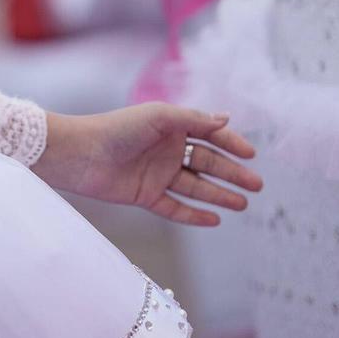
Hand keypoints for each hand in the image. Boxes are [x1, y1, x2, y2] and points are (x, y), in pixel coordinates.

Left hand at [32, 104, 262, 225]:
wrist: (81, 154)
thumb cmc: (118, 128)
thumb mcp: (159, 117)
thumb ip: (194, 119)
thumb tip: (227, 118)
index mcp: (170, 127)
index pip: (208, 135)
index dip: (231, 144)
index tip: (251, 154)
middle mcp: (166, 150)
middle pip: (207, 163)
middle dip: (232, 173)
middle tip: (257, 185)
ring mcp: (157, 174)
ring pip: (196, 187)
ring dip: (219, 195)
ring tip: (243, 204)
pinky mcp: (146, 196)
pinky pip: (176, 208)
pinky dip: (195, 215)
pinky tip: (216, 220)